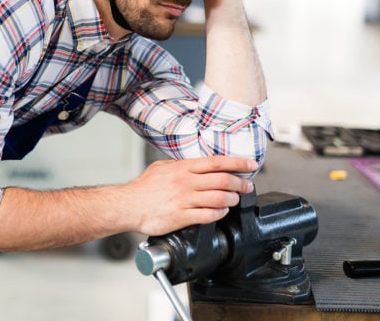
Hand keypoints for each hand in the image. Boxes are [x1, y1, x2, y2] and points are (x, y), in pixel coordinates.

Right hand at [123, 155, 256, 235]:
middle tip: (247, 186)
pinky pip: (209, 215)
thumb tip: (194, 166)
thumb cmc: (142, 189)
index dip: (237, 163)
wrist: (128, 206)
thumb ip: (180, 166)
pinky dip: (219, 213)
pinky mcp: (182, 217)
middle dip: (240, 183)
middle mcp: (185, 182)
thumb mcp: (161, 168)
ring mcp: (184, 200)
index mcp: (182, 168)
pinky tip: (221, 212)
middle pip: (223, 180)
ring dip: (232, 199)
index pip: (216, 162)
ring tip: (234, 200)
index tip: (250, 165)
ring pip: (219, 198)